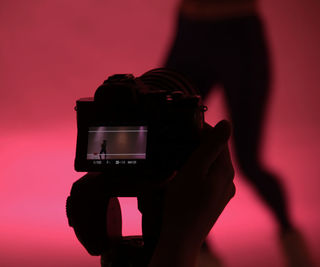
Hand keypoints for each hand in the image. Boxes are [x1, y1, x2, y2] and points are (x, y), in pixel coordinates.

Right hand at [150, 120, 234, 266]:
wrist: (180, 238)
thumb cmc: (184, 204)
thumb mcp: (194, 170)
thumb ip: (211, 146)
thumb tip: (226, 123)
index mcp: (225, 170)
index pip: (217, 138)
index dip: (200, 129)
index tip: (183, 126)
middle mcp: (228, 181)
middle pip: (215, 152)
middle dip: (198, 144)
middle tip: (177, 141)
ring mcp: (222, 193)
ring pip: (210, 166)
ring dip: (196, 158)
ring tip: (178, 158)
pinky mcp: (213, 201)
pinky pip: (207, 178)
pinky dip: (196, 172)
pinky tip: (184, 177)